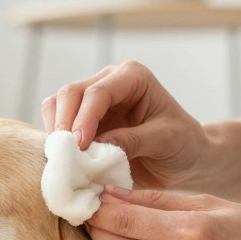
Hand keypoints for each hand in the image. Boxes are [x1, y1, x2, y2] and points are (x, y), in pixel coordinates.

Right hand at [41, 61, 208, 189]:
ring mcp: (92, 102)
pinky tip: (63, 161)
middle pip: (70, 93)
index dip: (84, 118)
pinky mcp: (82, 123)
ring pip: (56, 106)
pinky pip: (57, 126)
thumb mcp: (166, 141)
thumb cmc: (183, 144)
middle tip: (64, 155)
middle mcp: (108, 82)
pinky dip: (55, 143)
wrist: (185, 160)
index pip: (98, 92)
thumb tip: (95, 146)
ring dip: (55, 132)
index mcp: (132, 77)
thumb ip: (132, 141)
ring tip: (63, 159)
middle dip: (63, 124)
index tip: (79, 146)